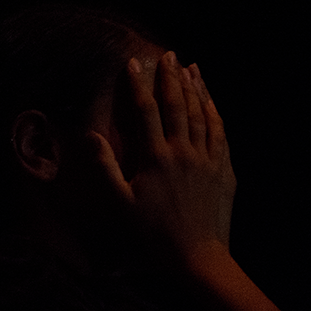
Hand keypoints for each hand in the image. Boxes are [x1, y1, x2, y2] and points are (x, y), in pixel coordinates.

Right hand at [87, 51, 236, 264]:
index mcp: (156, 158)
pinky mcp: (219, 169)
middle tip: (168, 55)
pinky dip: (213, 112)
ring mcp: (204, 159)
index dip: (138, 85)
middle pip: (177, 105)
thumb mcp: (121, 203)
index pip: (145, 111)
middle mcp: (182, 152)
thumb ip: (105, 168)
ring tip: (190, 67)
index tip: (132, 64)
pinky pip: (218, 132)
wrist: (195, 255)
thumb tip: (91, 136)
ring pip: (200, 113)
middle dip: (171, 77)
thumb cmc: (152, 233)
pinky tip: (210, 101)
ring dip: (195, 88)